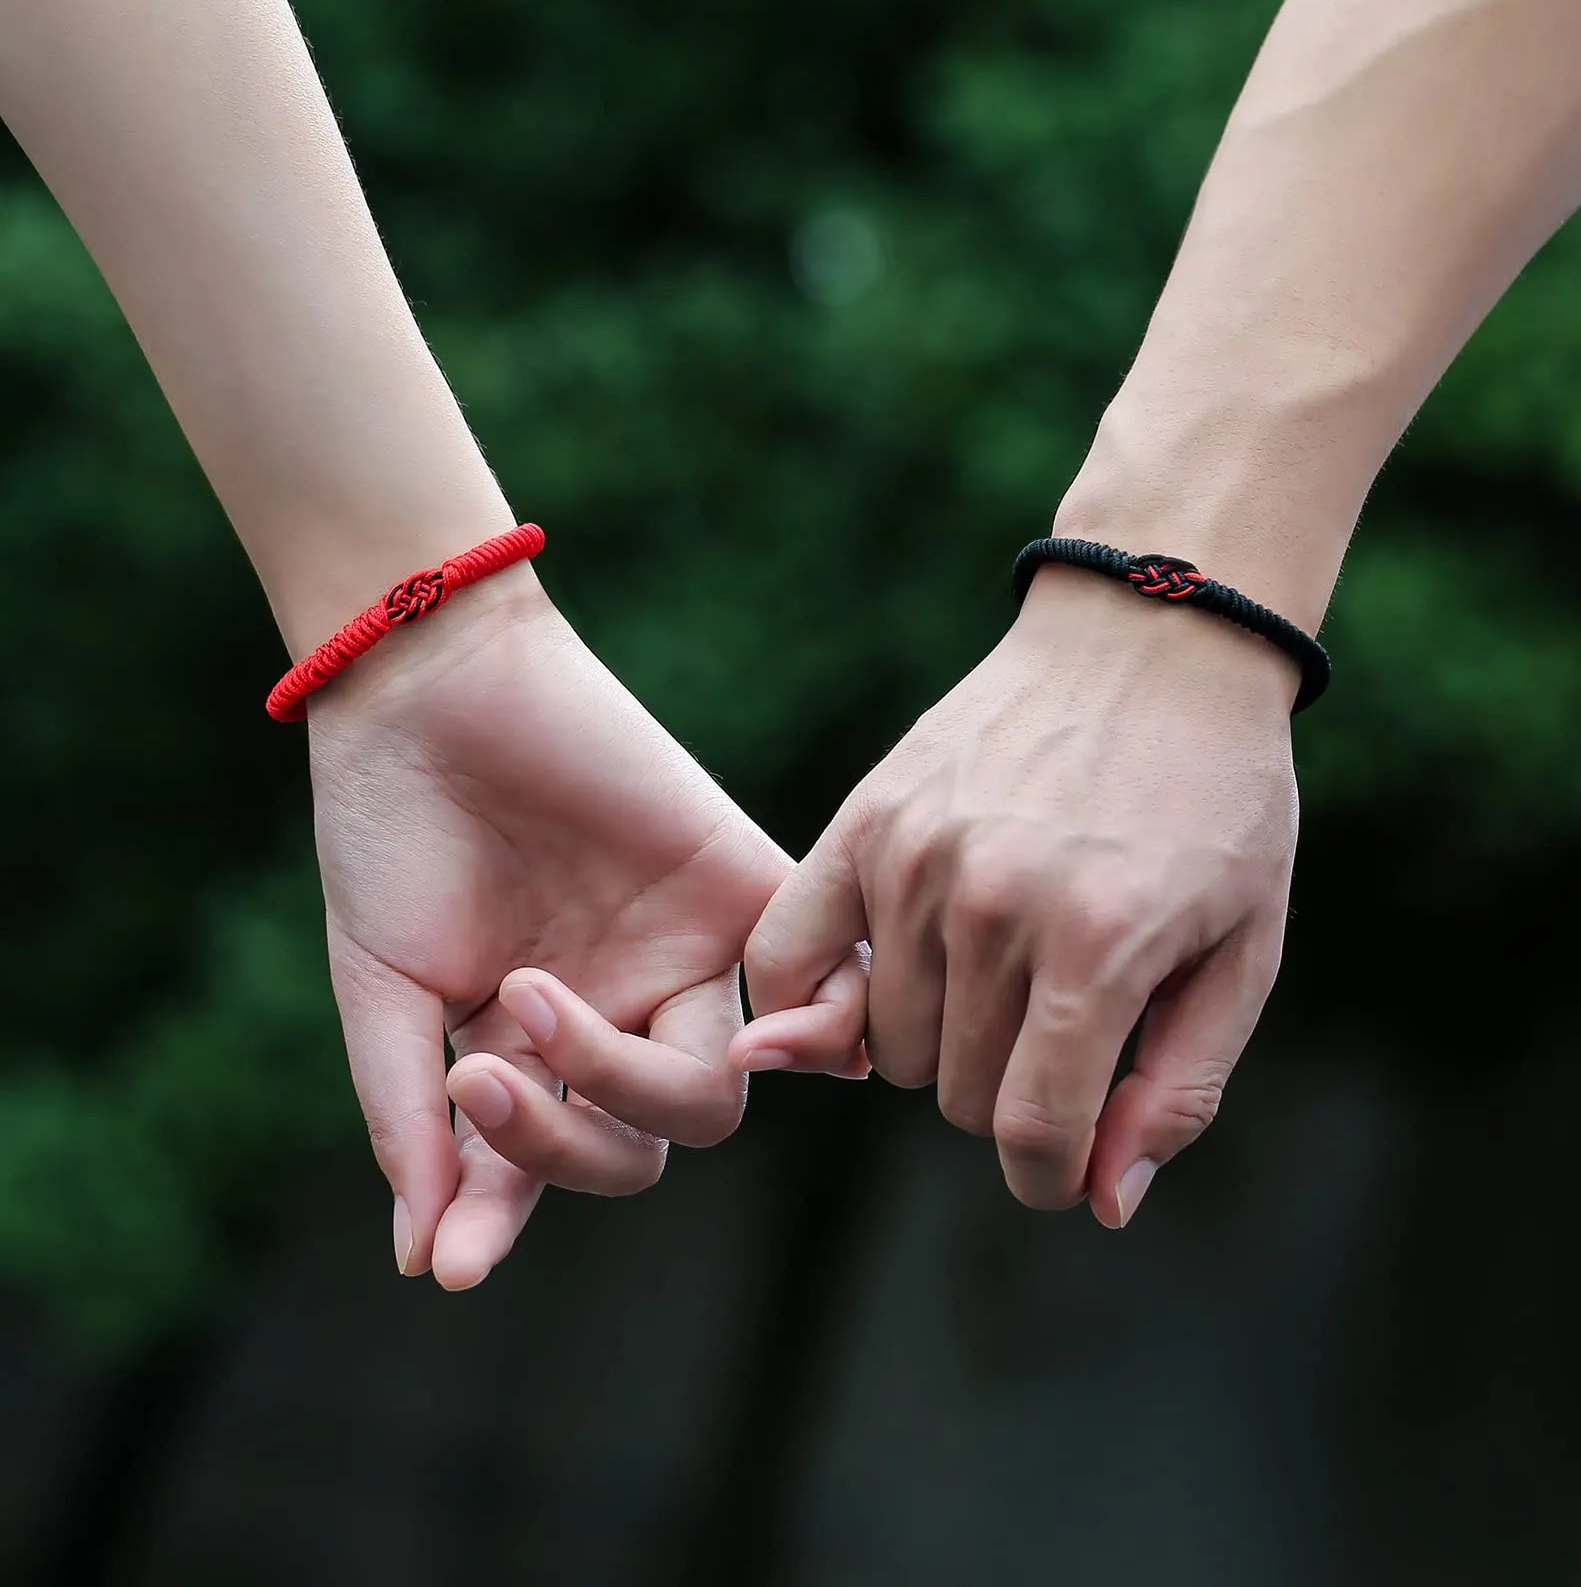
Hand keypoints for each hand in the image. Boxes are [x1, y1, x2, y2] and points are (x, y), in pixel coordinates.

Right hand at [307, 567, 790, 1288]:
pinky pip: (812, 976)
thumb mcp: (388, 986)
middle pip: (646, 1141)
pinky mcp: (738, 885)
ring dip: (624, 1081)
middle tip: (483, 1075)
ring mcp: (684, 954)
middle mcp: (622, 1013)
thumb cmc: (393, 831)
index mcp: (540, 1045)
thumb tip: (426, 1263)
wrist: (434, 687)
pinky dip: (819, 1023)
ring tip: (528, 996)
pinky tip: (785, 1045)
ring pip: (715, 1090)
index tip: (459, 1265)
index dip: (506, 1215)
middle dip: (563, 1143)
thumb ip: (413, 1116)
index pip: (551, 1161)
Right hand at [733, 565, 1298, 1222]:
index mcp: (1099, 944)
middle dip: (1009, 1094)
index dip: (1048, 1173)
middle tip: (1052, 1028)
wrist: (1151, 644)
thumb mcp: (1244, 949)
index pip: (1031, 1130)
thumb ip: (1178, 1087)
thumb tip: (1105, 1201)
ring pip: (887, 1044)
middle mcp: (992, 905)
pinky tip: (868, 987)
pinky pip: (785, 957)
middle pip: (958, 1096)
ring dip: (939, 1042)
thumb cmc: (1216, 803)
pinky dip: (810, 1002)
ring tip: (992, 972)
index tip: (1061, 1158)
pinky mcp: (864, 820)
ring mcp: (915, 858)